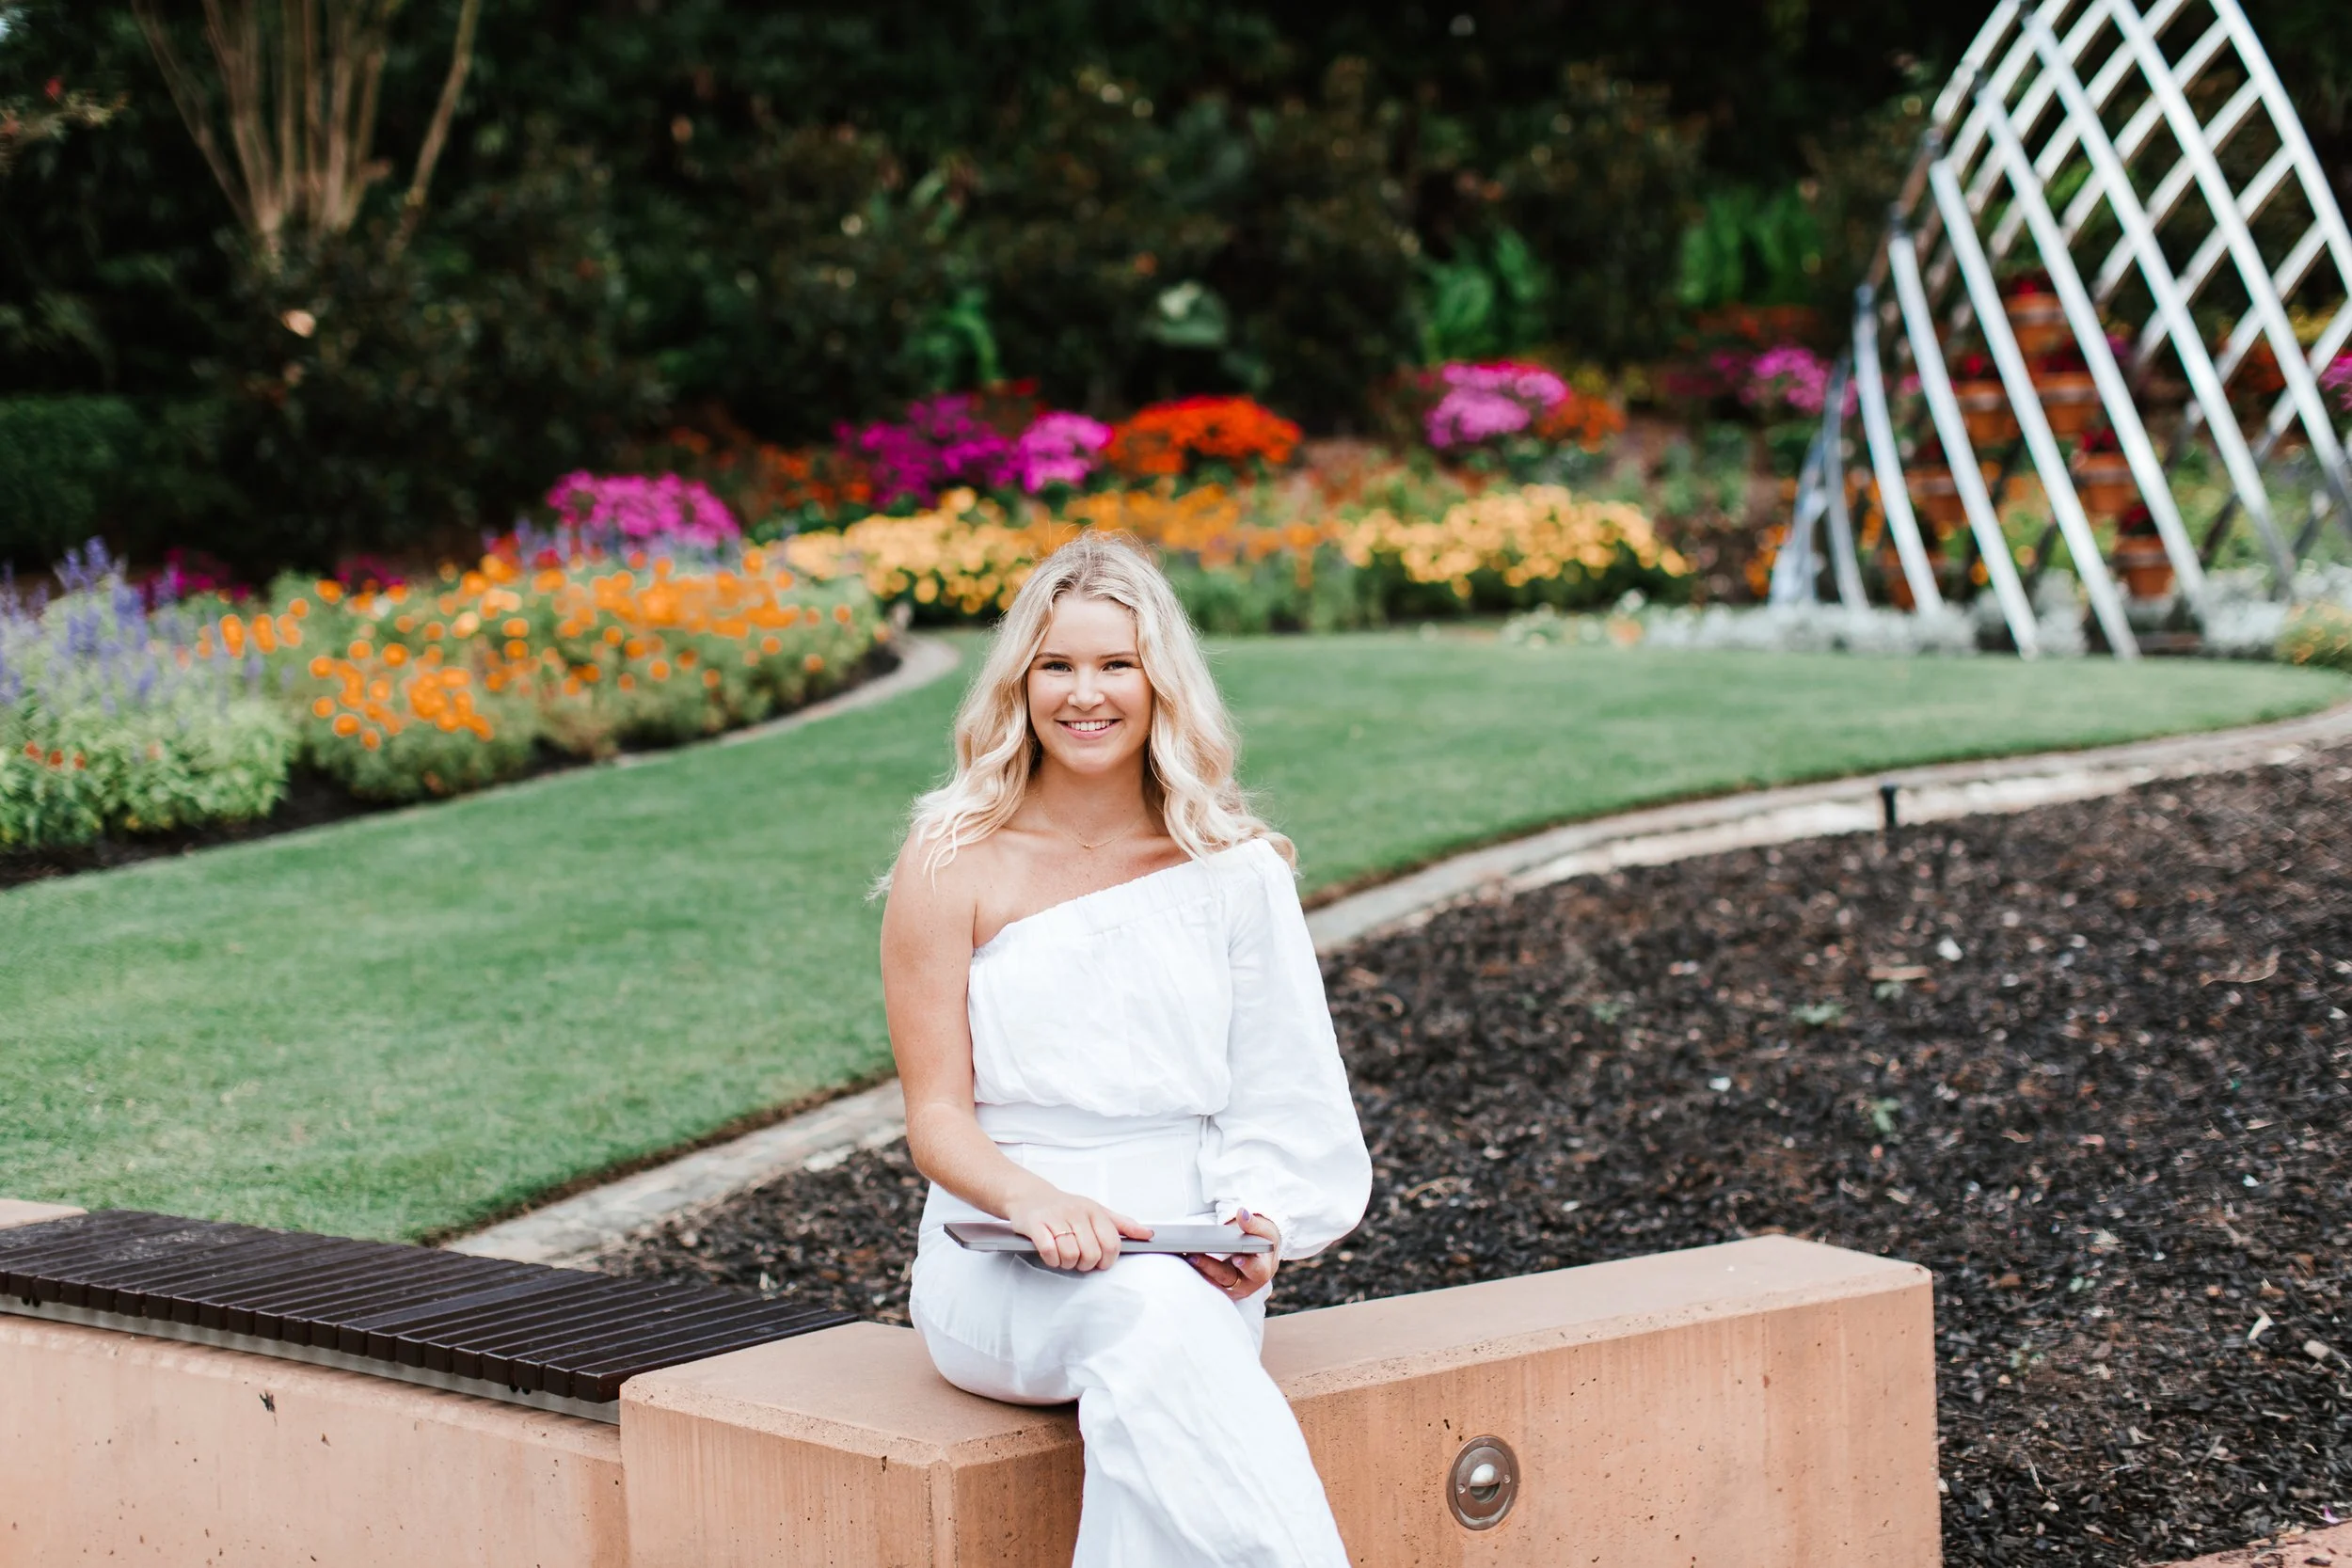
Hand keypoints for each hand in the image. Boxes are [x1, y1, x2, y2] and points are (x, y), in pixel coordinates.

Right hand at [1004, 1186, 1152, 1270]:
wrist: (1029, 1196)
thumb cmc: (1066, 1207)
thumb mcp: (1097, 1211)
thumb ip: (1123, 1225)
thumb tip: (1148, 1234)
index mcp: (1095, 1211)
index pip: (1112, 1244)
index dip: (1107, 1260)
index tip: (1099, 1261)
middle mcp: (1077, 1213)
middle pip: (1092, 1253)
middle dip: (1085, 1264)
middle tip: (1078, 1260)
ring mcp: (1056, 1218)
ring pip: (1071, 1255)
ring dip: (1067, 1263)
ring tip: (1063, 1257)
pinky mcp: (1036, 1224)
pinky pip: (1049, 1251)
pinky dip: (1051, 1259)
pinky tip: (1051, 1255)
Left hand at [1185, 1211, 1280, 1300]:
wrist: (1260, 1256)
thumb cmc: (1262, 1242)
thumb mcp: (1264, 1231)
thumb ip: (1253, 1224)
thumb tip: (1242, 1213)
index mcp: (1262, 1270)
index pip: (1255, 1270)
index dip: (1246, 1265)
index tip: (1237, 1258)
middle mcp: (1246, 1284)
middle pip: (1227, 1277)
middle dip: (1210, 1267)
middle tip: (1193, 1256)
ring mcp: (1231, 1289)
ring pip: (1212, 1282)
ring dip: (1197, 1270)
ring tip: (1183, 1255)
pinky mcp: (1219, 1288)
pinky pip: (1205, 1281)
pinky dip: (1194, 1271)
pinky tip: (1182, 1258)